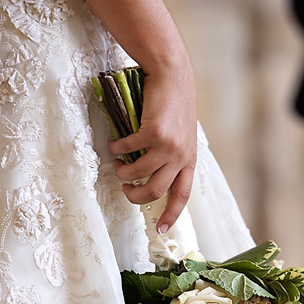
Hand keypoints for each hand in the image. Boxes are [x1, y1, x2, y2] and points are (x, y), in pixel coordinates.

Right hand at [109, 66, 196, 233]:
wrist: (172, 74)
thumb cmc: (174, 102)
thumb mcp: (181, 133)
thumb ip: (172, 154)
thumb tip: (150, 174)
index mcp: (189, 159)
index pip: (182, 195)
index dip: (171, 214)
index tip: (160, 230)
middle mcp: (181, 156)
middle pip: (156, 191)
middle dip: (135, 196)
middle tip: (124, 189)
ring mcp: (168, 145)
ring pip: (139, 173)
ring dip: (122, 172)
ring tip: (116, 164)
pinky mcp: (154, 132)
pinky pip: (129, 150)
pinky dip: (117, 149)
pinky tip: (114, 144)